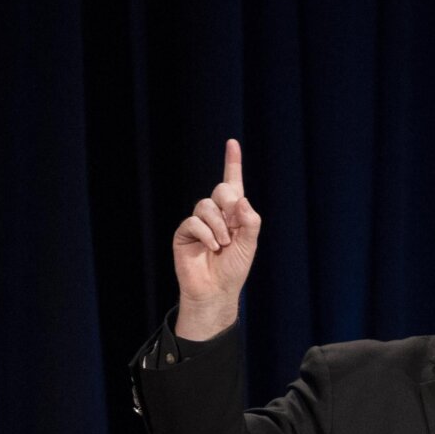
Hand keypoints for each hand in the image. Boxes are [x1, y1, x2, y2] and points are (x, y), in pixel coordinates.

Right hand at [172, 138, 260, 340]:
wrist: (216, 290)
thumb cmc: (234, 269)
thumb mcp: (249, 244)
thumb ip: (250, 221)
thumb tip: (240, 200)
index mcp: (234, 213)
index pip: (233, 183)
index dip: (232, 163)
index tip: (232, 143)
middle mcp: (215, 214)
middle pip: (221, 190)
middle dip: (229, 204)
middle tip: (233, 227)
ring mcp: (199, 222)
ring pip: (206, 206)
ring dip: (218, 226)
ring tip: (222, 245)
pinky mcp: (184, 233)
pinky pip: (194, 222)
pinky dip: (206, 234)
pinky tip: (211, 247)